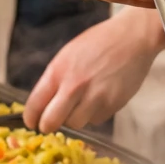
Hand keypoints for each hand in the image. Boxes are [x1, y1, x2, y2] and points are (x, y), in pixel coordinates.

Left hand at [24, 13, 162, 132]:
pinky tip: (100, 97)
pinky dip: (95, 114)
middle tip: (49, 124)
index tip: (32, 122)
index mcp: (59, 71)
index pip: (35, 104)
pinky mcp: (113, 104)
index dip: (31, 118)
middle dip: (47, 126)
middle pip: (51, 121)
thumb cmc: (99, 42)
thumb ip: (56, 78)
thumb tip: (45, 103)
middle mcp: (75, 86)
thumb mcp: (69, 54)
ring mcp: (95, 97)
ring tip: (81, 104)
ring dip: (74, 118)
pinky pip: (97, 119)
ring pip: (75, 124)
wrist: (133, 37)